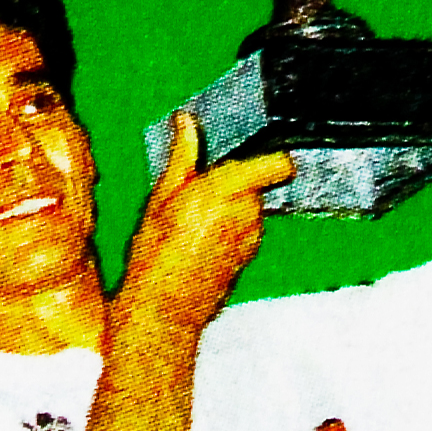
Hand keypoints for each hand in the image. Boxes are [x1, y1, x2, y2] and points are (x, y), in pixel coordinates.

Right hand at [119, 113, 293, 335]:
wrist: (163, 308)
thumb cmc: (156, 252)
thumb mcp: (161, 197)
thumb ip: (182, 156)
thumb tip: (187, 122)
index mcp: (228, 189)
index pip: (275, 164)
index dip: (271, 156)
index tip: (254, 151)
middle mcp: (248, 212)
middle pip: (254, 184)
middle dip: (232, 183)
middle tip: (197, 191)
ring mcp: (252, 236)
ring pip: (249, 207)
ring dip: (230, 207)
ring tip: (192, 220)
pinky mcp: (248, 256)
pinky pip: (244, 230)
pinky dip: (228, 229)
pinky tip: (198, 240)